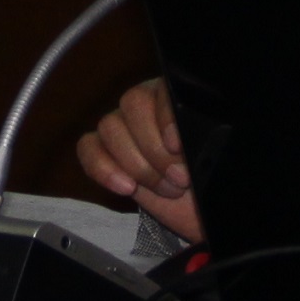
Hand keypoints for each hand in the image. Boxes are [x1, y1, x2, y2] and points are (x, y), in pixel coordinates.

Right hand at [73, 75, 202, 243]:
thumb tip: (180, 138)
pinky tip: (126, 188)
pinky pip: (87, 148)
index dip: (166, 117)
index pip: (162, 89)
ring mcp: (120, 125)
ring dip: (137, 165)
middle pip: (132, 104)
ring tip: (165, 188)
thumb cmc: (207, 178)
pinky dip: (103, 169)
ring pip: (110, 127)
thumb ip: (199, 139)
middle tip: (178, 179)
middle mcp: (146, 102)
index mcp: (176, 95)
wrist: (197, 211)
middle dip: (155, 150)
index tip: (176, 147)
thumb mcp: (212, 157)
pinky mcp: (101, 151)